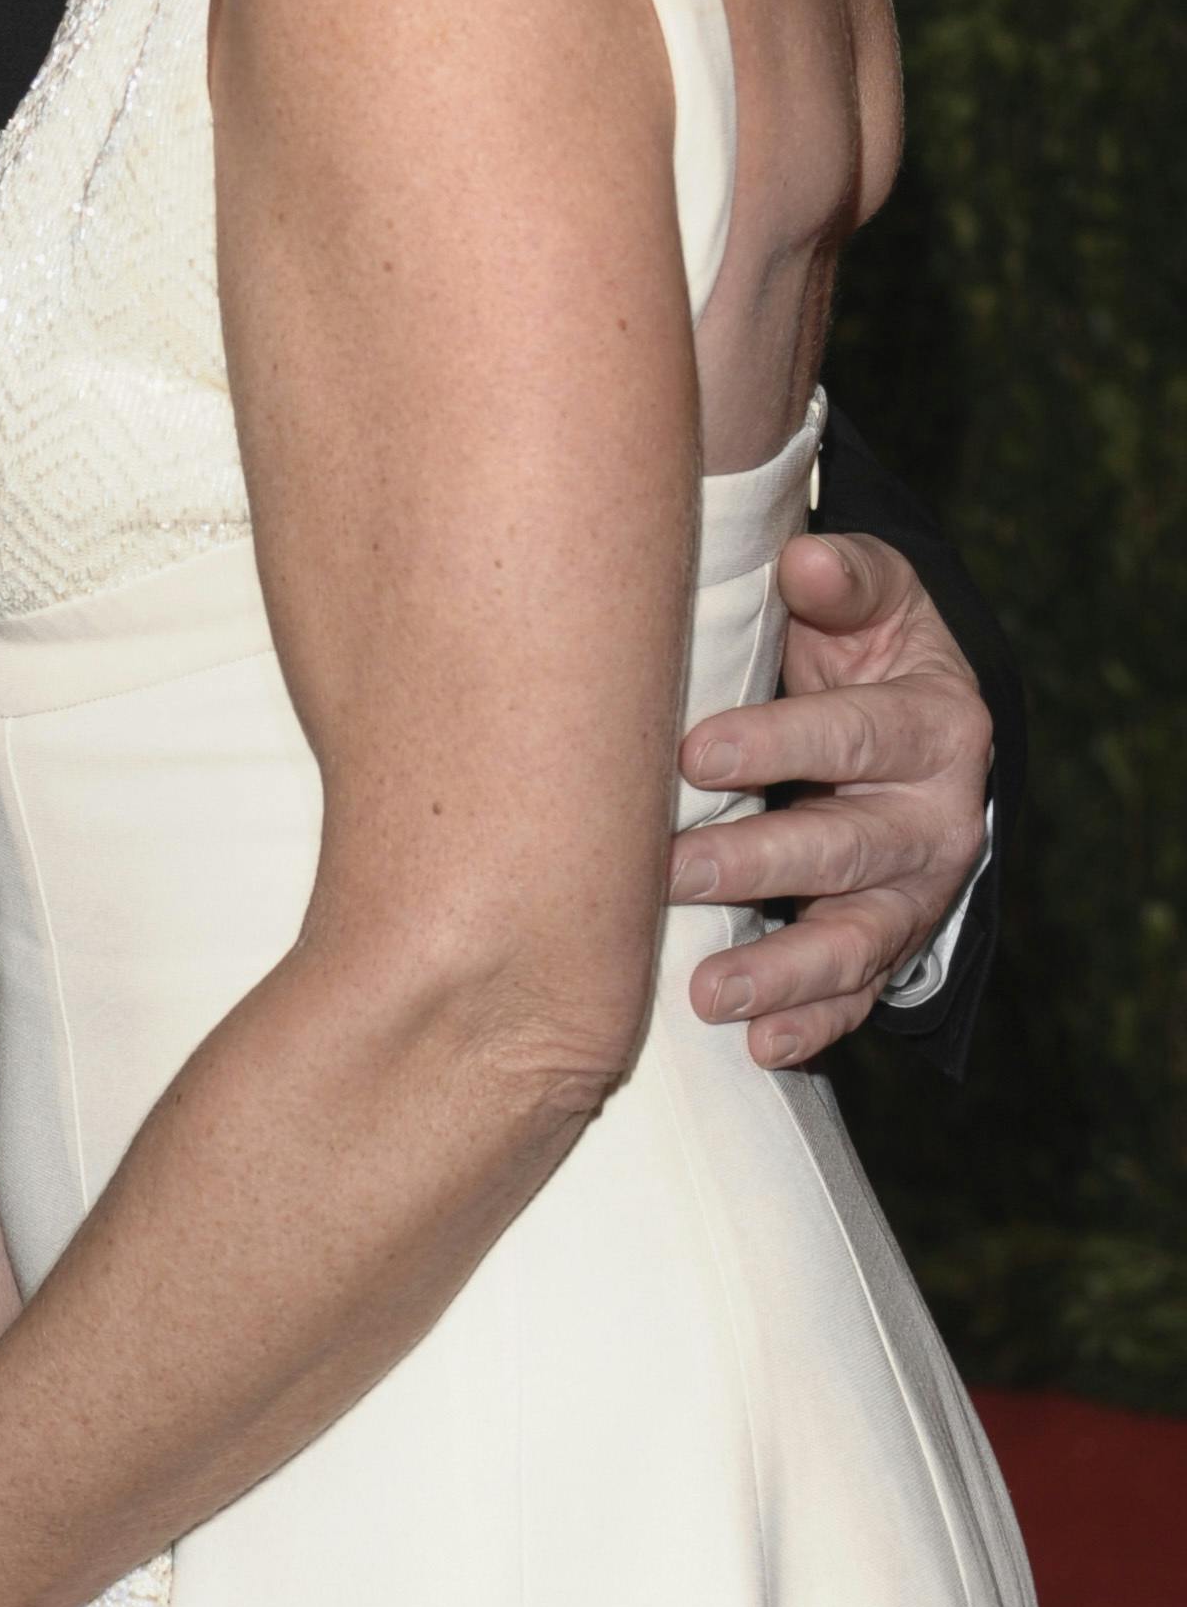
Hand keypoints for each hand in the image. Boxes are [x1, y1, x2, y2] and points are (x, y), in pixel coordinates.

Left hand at [671, 532, 993, 1066]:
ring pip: (857, 940)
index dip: (778, 743)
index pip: (856, 734)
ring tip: (710, 995)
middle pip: (848, 847)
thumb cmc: (867, 647)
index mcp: (936, 724)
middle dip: (757, 864)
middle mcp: (937, 817)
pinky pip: (860, 993)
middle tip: (669, 874)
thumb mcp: (872, 598)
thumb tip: (806, 558)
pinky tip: (762, 1048)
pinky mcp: (891, 941)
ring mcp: (915, 891)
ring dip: (784, 972)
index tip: (693, 752)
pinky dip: (815, 1024)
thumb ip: (844, 579)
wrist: (915, 720)